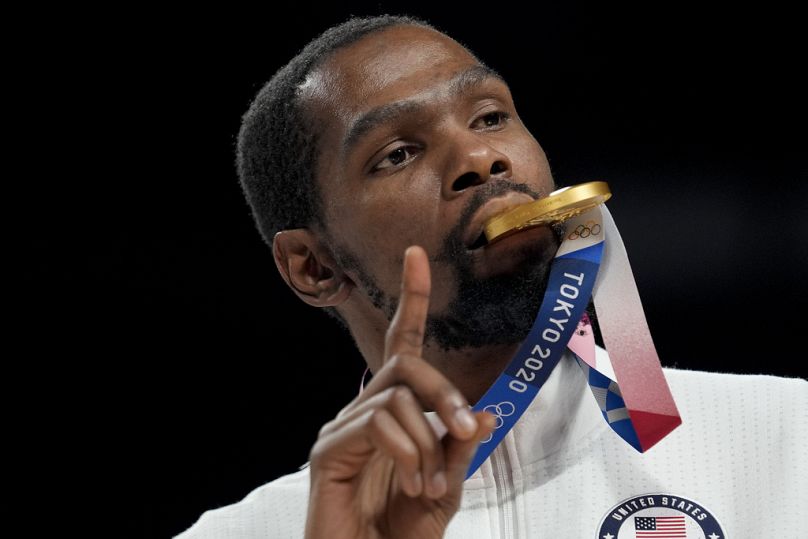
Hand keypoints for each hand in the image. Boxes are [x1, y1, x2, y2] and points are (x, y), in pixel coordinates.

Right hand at [304, 246, 494, 538]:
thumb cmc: (404, 530)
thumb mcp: (447, 485)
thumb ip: (460, 446)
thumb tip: (487, 411)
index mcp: (394, 412)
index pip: (403, 346)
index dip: (410, 301)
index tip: (416, 256)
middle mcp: (364, 410)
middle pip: (404, 363)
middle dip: (442, 392)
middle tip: (465, 427)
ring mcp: (342, 428)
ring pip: (395, 396)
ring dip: (426, 441)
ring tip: (428, 483)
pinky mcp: (326, 449)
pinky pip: (375, 423)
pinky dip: (405, 451)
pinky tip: (409, 481)